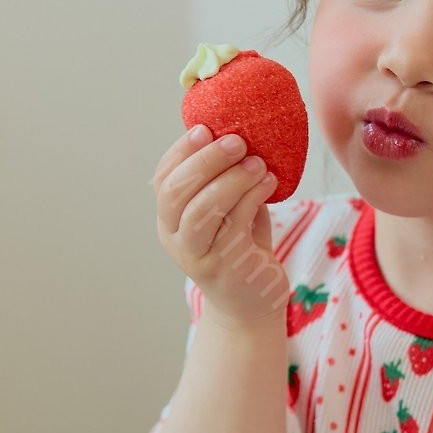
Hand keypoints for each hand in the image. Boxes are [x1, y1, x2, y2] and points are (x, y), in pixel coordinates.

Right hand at [151, 125, 289, 327]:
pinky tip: (268, 182)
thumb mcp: (227, 210)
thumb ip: (223, 180)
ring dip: (231, 180)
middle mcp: (175, 238)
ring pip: (202, 210)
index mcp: (169, 219)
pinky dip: (252, 197)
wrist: (252, 303)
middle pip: (177, 193)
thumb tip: (236, 130)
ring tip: (258, 163)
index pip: (163, 179)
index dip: (181, 152)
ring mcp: (197, 256)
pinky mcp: (225, 268)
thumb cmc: (241, 247)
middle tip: (236, 141)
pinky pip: (234, 226)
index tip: (205, 129)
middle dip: (206, 161)